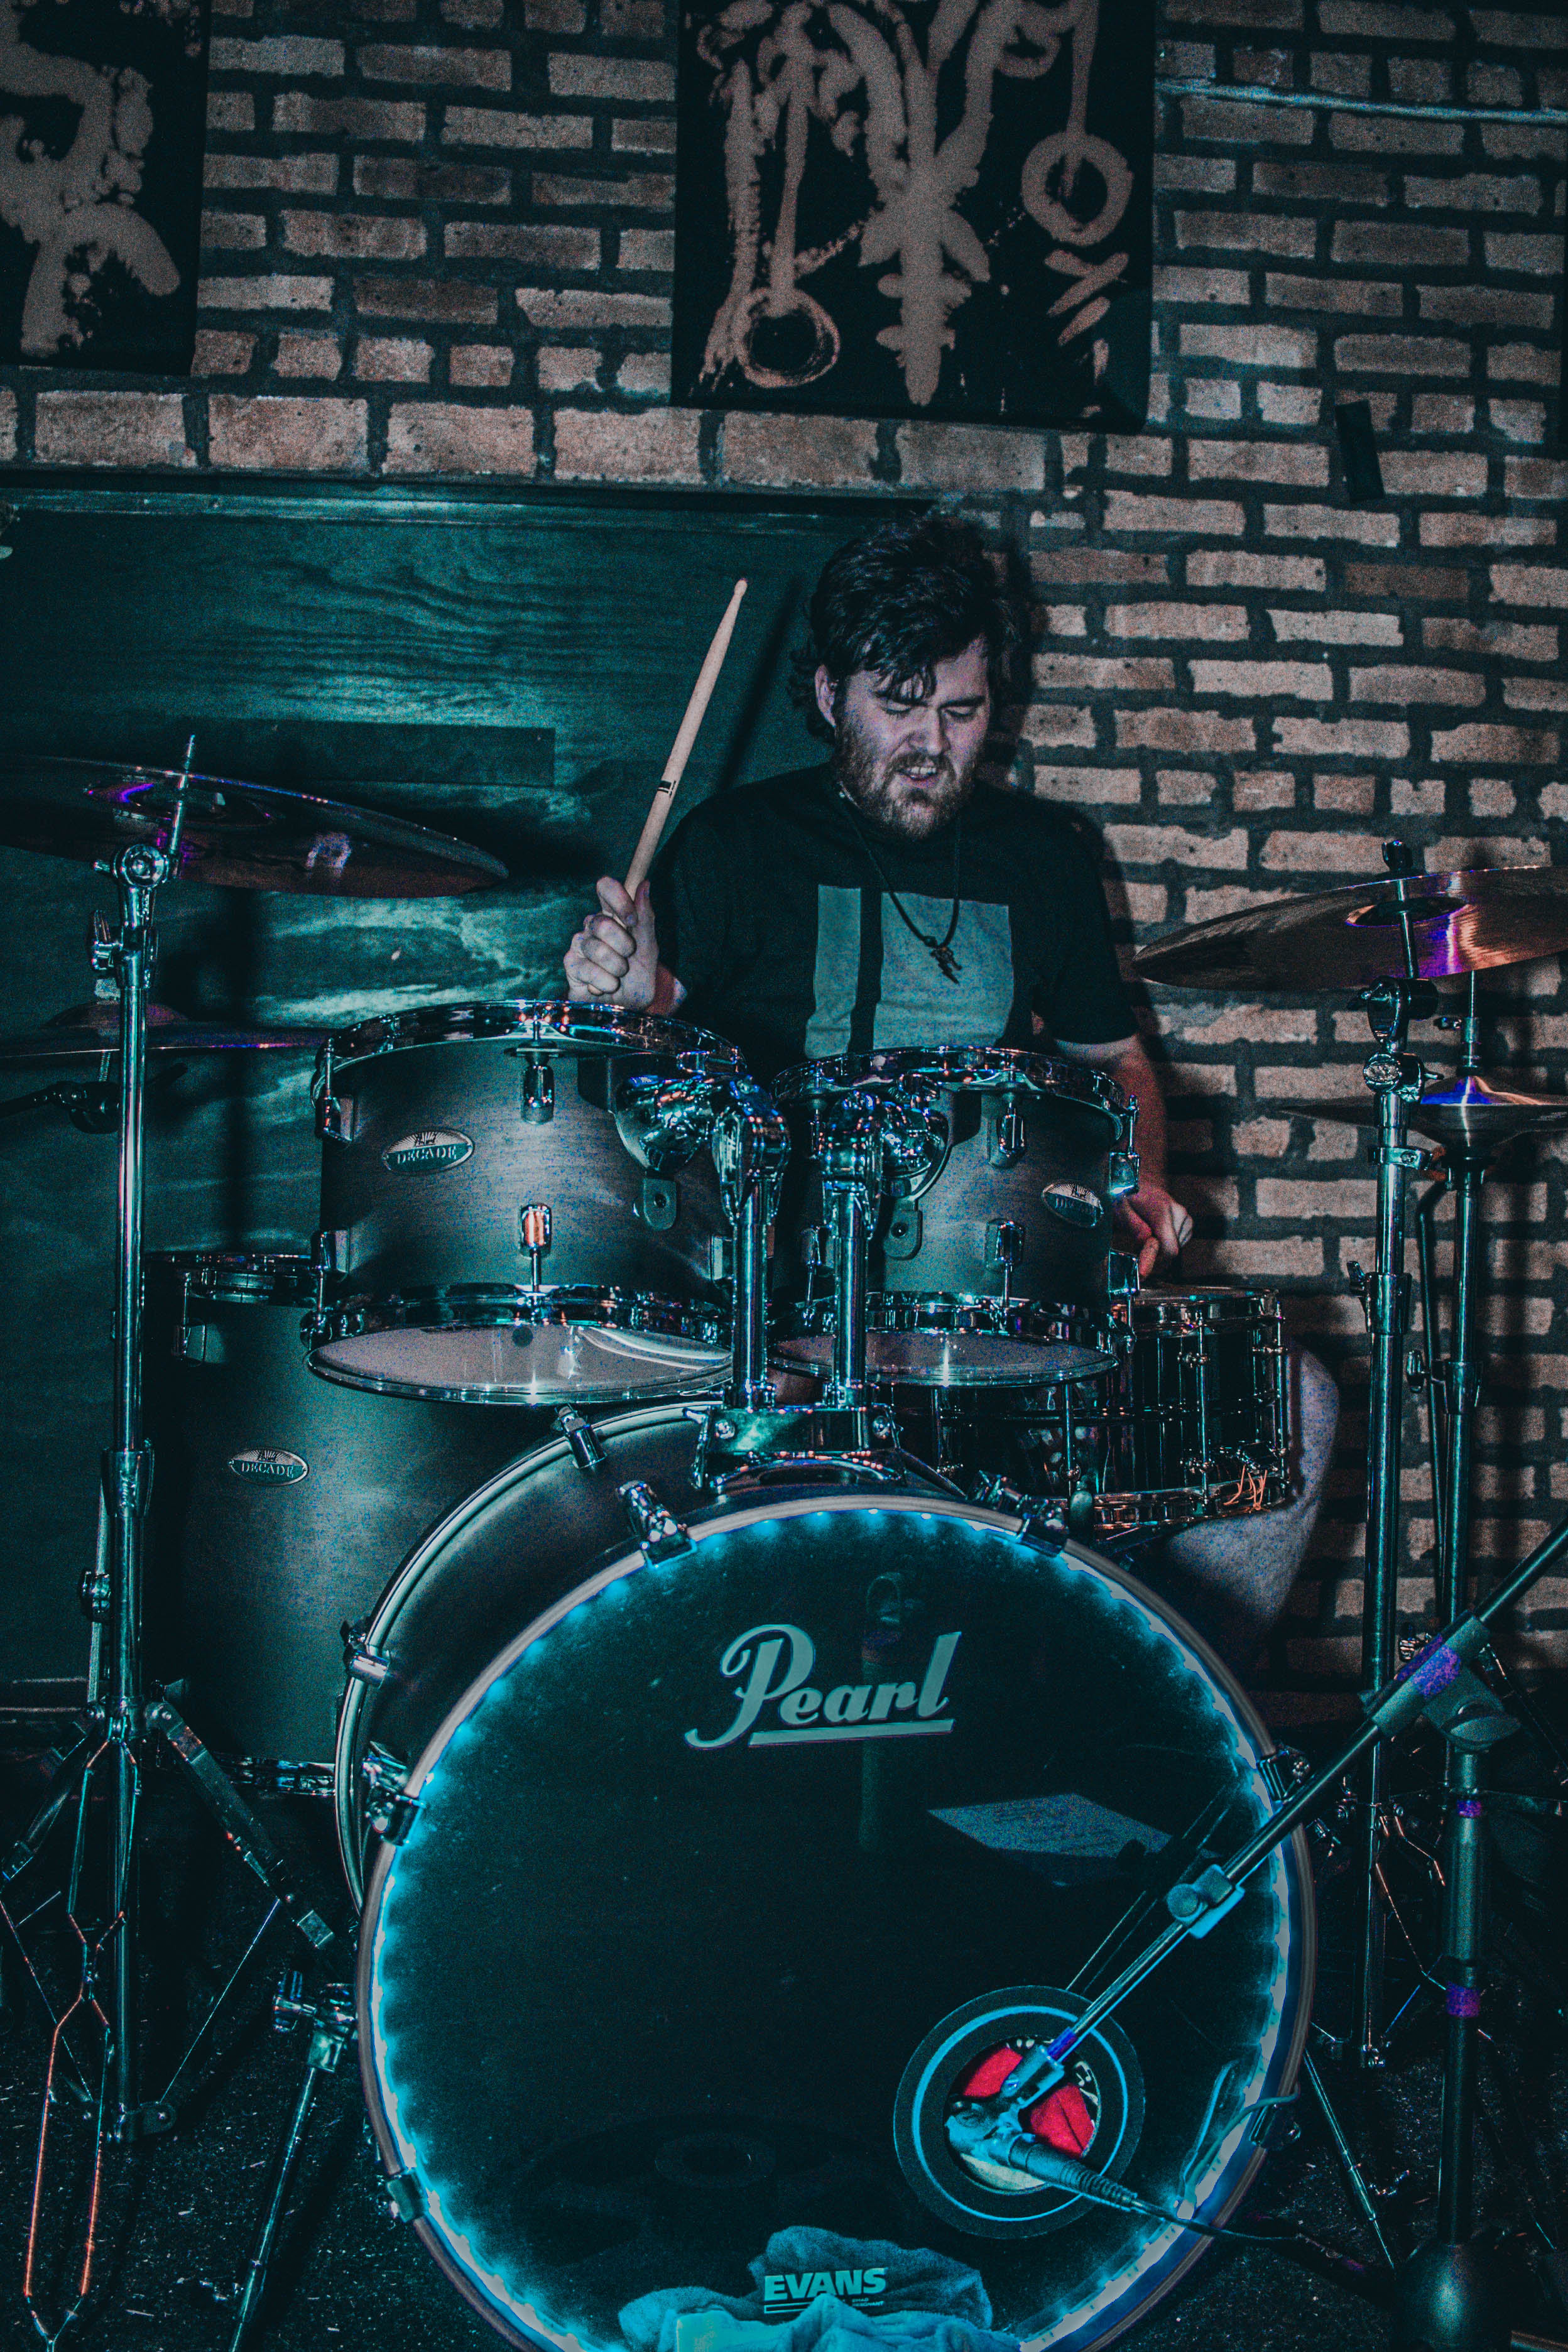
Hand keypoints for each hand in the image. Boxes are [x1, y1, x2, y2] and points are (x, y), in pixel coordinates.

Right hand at [564, 877, 658, 1007]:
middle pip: (601, 922)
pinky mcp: (571, 964)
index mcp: (613, 916)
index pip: (605, 888)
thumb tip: (644, 885)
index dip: (617, 899)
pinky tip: (604, 987)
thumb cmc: (636, 979)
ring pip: (597, 949)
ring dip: (616, 969)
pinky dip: (604, 983)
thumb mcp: (649, 951)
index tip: (631, 920)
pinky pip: (588, 969)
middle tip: (628, 959)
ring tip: (617, 976)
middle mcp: (593, 926)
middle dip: (623, 946)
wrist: (625, 1011)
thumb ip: (646, 919)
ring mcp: (580, 944)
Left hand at [1114, 1180, 1192, 1281]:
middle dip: (1155, 1253)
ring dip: (1161, 1247)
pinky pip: (1179, 1243)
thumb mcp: (1121, 1210)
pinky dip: (1167, 1242)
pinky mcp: (1188, 1222)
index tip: (1142, 1270)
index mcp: (1162, 1210)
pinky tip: (1156, 1232)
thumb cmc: (1127, 1197)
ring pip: (1176, 1248)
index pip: (1170, 1249)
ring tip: (1146, 1234)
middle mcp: (1179, 1213)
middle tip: (1138, 1245)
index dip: (1157, 1261)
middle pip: (1172, 1251)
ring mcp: (1186, 1217)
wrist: (1140, 1183)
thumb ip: (1135, 1227)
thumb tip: (1147, 1242)